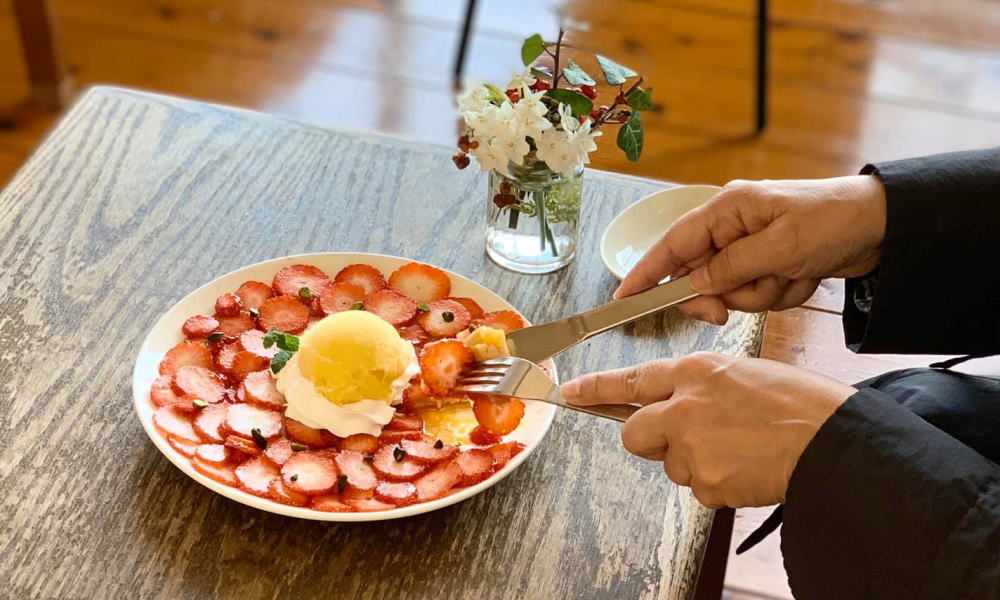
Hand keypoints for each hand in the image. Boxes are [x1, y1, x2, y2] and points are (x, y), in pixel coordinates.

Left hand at [561, 352, 853, 507]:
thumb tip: (679, 404)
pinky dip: (720, 485)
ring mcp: (692, 447)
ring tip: (742, 451)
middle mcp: (684, 406)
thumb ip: (702, 387)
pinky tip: (749, 470)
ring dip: (697, 463)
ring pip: (672, 465)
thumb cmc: (800, 404)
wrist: (836, 441)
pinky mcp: (707, 482)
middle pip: (634, 434)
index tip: (571, 394)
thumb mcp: (744, 373)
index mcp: (696, 372)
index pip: (632, 379)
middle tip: (685, 441)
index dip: (596, 389)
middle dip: (651, 441)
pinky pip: (700, 488)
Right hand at [616, 176, 886, 324]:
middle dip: (722, 294)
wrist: (883, 227)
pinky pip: (756, 295)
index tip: (625, 299)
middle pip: (698, 275)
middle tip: (731, 309)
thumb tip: (693, 286)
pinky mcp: (768, 264)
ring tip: (791, 276)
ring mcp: (750, 248)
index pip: (671, 244)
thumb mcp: (779, 247)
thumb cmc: (832, 221)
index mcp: (726, 209)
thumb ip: (730, 268)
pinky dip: (779, 295)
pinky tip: (801, 278)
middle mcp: (731, 227)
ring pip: (730, 291)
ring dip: (760, 295)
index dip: (645, 272)